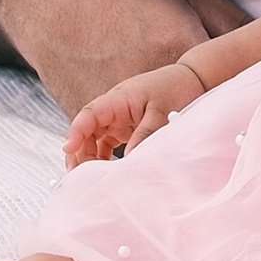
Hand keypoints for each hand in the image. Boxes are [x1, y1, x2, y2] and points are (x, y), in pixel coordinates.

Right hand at [63, 58, 208, 166]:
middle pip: (86, 131)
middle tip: (78, 177)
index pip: (89, 114)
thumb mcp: (162, 111)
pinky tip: (104, 174)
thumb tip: (130, 158)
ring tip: (89, 181)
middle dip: (78, 153)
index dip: (76, 131)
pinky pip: (105, 145)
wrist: (192, 79)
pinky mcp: (124, 129)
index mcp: (118, 98)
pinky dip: (101, 159)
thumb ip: (145, 133)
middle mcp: (113, 109)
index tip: (68, 148)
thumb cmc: (176, 88)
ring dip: (88, 158)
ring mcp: (117, 119)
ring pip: (93, 140)